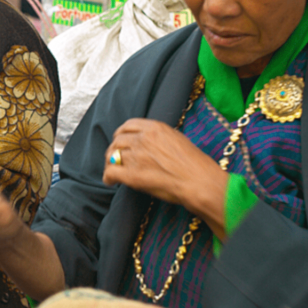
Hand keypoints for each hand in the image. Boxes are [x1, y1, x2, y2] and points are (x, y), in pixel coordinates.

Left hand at [102, 119, 227, 236]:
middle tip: (115, 157)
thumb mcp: (178, 139)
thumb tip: (148, 142)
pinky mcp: (132, 175)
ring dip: (110, 162)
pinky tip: (110, 181)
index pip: (128, 125)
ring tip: (112, 169)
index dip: (121, 133)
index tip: (120, 139)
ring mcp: (136, 157)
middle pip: (118, 140)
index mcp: (154, 128)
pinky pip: (111, 172)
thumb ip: (159, 137)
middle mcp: (142, 139)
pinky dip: (108, 177)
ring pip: (112, 155)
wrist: (200, 182)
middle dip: (115, 148)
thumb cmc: (195, 164)